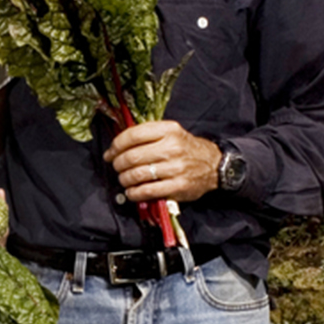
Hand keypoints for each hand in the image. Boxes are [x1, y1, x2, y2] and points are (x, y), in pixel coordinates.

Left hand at [102, 120, 221, 202]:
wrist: (213, 165)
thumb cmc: (185, 148)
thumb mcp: (170, 132)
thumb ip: (146, 134)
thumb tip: (116, 146)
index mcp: (168, 130)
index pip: (133, 135)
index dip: (116, 145)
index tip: (110, 152)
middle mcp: (172, 147)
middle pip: (132, 156)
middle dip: (118, 163)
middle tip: (116, 167)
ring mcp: (176, 168)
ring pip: (137, 175)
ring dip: (124, 179)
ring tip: (124, 179)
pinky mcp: (178, 187)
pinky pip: (147, 191)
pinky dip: (134, 193)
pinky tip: (131, 192)